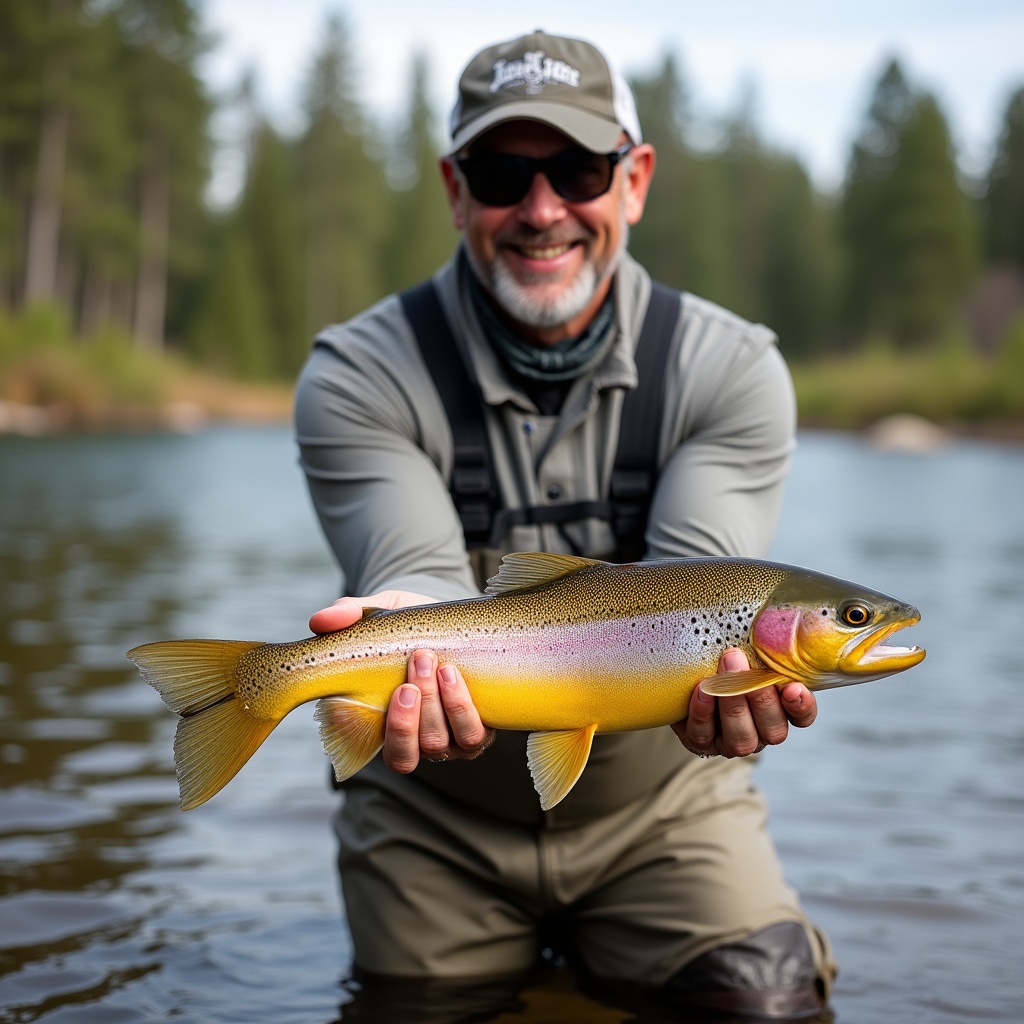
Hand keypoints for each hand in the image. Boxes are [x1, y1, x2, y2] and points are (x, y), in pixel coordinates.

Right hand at [309, 592, 494, 773]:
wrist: (449, 624)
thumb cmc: (406, 627)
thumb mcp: (377, 614)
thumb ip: (348, 614)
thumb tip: (319, 620)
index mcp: (379, 726)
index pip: (373, 748)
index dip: (384, 730)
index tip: (396, 692)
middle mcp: (412, 741)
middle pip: (407, 753)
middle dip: (411, 715)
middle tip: (417, 663)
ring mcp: (445, 740)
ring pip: (438, 744)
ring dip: (438, 705)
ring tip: (437, 664)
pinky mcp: (476, 731)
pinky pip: (474, 736)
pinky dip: (463, 708)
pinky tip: (453, 675)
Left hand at [672, 647, 817, 757]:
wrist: (682, 676)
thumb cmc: (719, 658)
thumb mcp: (743, 648)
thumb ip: (758, 642)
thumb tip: (765, 609)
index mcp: (779, 708)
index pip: (802, 715)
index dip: (801, 706)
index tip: (793, 686)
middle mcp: (761, 730)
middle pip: (773, 729)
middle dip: (758, 697)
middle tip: (740, 662)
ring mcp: (732, 741)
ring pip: (742, 739)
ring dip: (732, 705)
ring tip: (719, 676)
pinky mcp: (702, 742)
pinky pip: (704, 735)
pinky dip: (703, 713)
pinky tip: (701, 691)